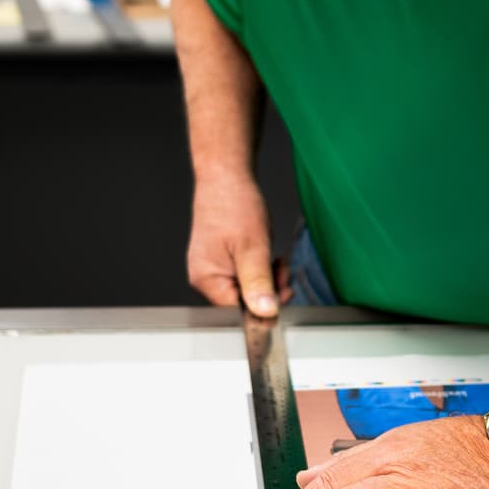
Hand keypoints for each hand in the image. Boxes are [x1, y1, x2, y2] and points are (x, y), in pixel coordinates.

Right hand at [186, 171, 288, 315]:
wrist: (225, 175)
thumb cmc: (233, 204)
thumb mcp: (253, 248)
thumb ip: (258, 283)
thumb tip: (265, 313)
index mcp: (206, 279)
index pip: (237, 311)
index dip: (263, 307)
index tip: (284, 296)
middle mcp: (205, 277)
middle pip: (242, 301)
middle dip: (268, 291)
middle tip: (284, 274)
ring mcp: (212, 267)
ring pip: (246, 288)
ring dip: (267, 279)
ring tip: (277, 261)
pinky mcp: (220, 259)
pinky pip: (243, 274)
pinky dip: (260, 269)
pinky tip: (267, 256)